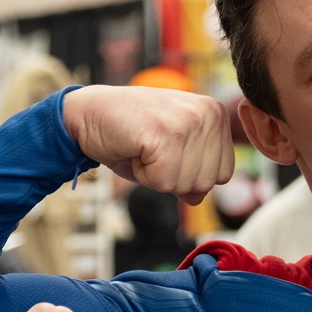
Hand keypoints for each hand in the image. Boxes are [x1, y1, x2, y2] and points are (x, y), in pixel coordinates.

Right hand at [61, 85, 234, 204]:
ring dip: (158, 176)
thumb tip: (198, 197)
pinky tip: (135, 149)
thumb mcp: (173, 156)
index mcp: (216, 114)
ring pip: (186, 184)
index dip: (189, 174)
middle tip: (151, 150)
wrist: (88, 114)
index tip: (166, 152)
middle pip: (207, 183)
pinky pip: (163, 182)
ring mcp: (189, 121)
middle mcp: (208, 113)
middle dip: (174, 177)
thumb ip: (195, 174)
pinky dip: (144, 175)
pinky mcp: (166, 133)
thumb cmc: (130, 135)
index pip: (223, 174)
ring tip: (143, 148)